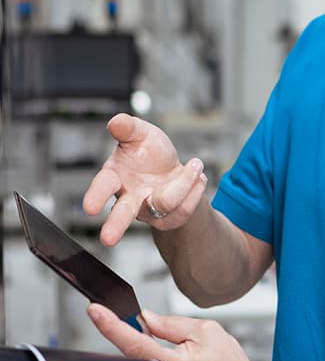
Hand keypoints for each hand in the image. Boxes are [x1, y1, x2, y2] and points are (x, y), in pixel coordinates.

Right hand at [82, 113, 207, 245]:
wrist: (173, 169)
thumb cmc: (149, 152)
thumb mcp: (141, 134)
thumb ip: (128, 128)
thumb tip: (115, 121)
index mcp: (115, 176)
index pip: (103, 185)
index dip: (96, 195)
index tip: (89, 208)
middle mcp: (129, 198)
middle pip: (122, 214)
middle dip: (115, 225)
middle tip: (108, 239)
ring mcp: (148, 211)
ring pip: (165, 203)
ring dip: (183, 183)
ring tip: (195, 165)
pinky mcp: (167, 219)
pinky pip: (184, 208)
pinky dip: (195, 189)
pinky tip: (198, 178)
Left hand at [87, 304, 259, 360]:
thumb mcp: (206, 332)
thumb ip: (173, 324)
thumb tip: (145, 319)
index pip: (135, 343)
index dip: (112, 326)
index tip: (95, 311)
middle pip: (129, 353)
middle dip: (121, 331)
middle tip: (111, 312)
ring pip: (135, 360)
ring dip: (133, 342)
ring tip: (140, 328)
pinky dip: (141, 352)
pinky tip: (147, 343)